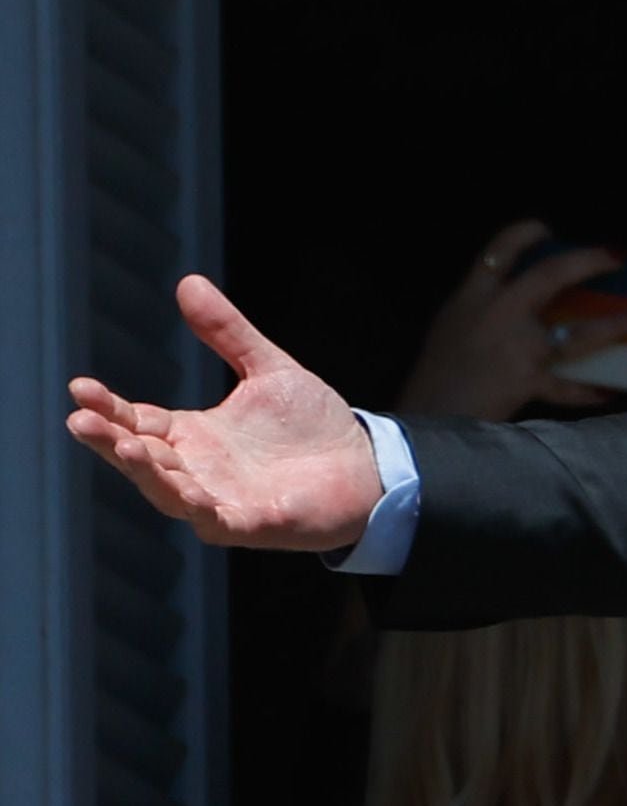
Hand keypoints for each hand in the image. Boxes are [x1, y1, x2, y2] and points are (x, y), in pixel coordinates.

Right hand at [66, 275, 385, 551]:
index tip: (80, 386)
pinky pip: (216, 519)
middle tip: (81, 419)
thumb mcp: (267, 370)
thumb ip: (227, 333)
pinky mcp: (250, 523)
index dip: (107, 407)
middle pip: (139, 456)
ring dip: (145, 471)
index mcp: (192, 434)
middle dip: (108, 440)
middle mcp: (196, 469)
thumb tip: (188, 281)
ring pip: (167, 491)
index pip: (136, 419)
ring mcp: (219, 500)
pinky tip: (188, 491)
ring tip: (126, 445)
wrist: (366, 465)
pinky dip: (198, 506)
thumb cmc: (313, 425)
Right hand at [396, 219, 626, 421]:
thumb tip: (518, 299)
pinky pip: (569, 386)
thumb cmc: (434, 373)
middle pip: (550, 276)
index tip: (547, 228)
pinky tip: (611, 389)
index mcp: (472, 297)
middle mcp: (498, 314)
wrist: (424, 416)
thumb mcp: (450, 326)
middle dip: (588, 261)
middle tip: (617, 256)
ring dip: (617, 325)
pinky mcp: (529, 381)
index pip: (499, 251)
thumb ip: (482, 308)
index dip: (526, 234)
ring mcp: (518, 348)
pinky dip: (590, 389)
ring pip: (579, 333)